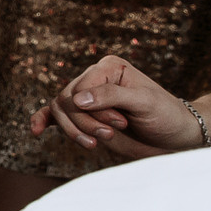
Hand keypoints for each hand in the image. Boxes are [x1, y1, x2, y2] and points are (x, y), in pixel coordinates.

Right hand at [29, 55, 202, 159]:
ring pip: (61, 113)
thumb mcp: (144, 103)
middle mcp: (94, 80)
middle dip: (85, 123)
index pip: (81, 87)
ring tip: (98, 143)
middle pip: (68, 101)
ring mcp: (87, 100)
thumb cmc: (166, 115)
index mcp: (108, 67)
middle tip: (112, 134)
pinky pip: (54, 116)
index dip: (94, 109)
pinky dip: (43, 121)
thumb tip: (76, 99)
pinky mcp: (83, 118)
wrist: (174, 137)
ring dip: (75, 131)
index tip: (121, 123)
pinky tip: (36, 131)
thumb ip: (112, 96)